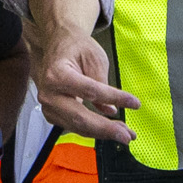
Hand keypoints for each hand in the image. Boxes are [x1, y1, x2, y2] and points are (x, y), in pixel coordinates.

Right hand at [31, 22, 137, 144]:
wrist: (58, 46)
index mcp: (57, 74)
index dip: (114, 98)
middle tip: (127, 135)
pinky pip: (75, 127)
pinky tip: (111, 130)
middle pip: (80, 117)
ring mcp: (48, 107)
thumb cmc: (76, 48)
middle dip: (105, 128)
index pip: (90, 90)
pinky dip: (94, 130)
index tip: (134, 103)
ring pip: (78, 126)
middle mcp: (48, 94)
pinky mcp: (53, 115)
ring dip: (103, 132)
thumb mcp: (94, 57)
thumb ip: (102, 83)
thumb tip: (110, 109)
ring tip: (125, 133)